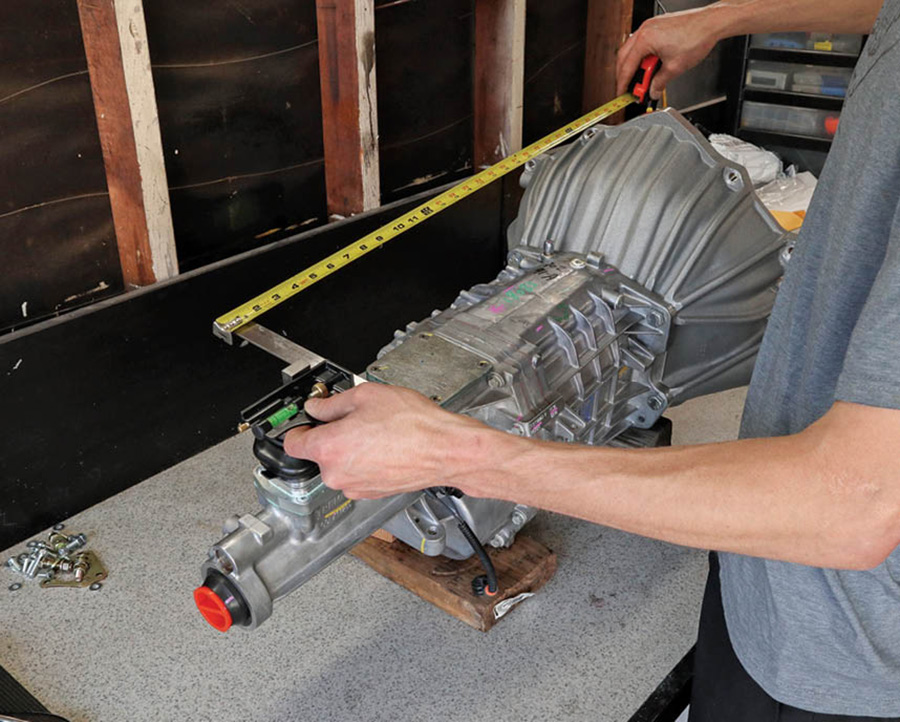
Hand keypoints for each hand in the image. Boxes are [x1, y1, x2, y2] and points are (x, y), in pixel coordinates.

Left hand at [283, 383, 504, 499]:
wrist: (445, 450)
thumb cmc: (413, 424)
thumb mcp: (367, 396)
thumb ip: (333, 403)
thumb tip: (317, 407)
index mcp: (328, 449)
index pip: (292, 443)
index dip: (299, 427)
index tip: (307, 420)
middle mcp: (337, 475)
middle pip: (318, 453)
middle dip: (331, 435)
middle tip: (354, 417)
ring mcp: (354, 488)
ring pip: (340, 464)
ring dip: (350, 449)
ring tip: (376, 430)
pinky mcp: (371, 494)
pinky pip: (358, 474)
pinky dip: (365, 461)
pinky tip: (385, 445)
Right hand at [616, 8, 723, 98]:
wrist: (711, 23)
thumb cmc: (696, 37)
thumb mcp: (674, 68)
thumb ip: (659, 83)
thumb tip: (652, 91)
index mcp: (645, 39)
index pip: (626, 66)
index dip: (623, 83)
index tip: (622, 93)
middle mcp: (645, 30)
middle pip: (624, 57)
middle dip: (625, 75)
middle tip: (632, 89)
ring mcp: (650, 26)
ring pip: (632, 49)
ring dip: (634, 65)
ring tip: (644, 79)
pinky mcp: (657, 25)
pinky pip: (642, 42)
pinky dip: (642, 56)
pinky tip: (650, 65)